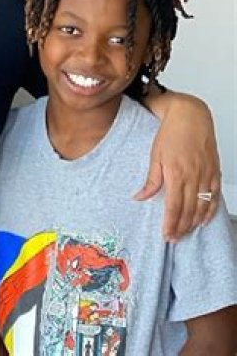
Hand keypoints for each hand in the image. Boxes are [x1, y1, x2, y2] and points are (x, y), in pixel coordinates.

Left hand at [136, 91, 219, 240]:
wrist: (190, 117)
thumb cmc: (170, 133)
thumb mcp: (154, 156)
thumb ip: (151, 180)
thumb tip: (140, 197)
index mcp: (176, 174)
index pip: (174, 207)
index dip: (171, 224)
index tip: (166, 235)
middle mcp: (193, 177)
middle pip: (188, 211)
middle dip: (181, 228)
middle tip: (174, 238)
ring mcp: (206, 176)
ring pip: (202, 207)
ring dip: (194, 223)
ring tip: (185, 232)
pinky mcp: (214, 173)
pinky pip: (214, 198)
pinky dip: (210, 212)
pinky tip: (204, 220)